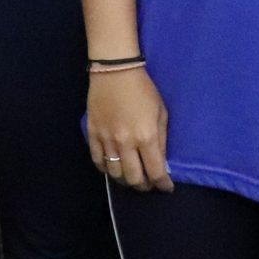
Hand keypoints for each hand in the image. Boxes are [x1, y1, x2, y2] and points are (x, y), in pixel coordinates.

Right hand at [86, 68, 171, 192]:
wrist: (115, 71)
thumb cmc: (143, 89)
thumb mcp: (161, 112)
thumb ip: (161, 139)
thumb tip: (162, 162)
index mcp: (146, 136)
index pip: (155, 171)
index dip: (163, 184)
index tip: (166, 187)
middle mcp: (126, 143)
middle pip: (134, 178)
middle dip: (145, 186)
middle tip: (149, 183)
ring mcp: (106, 140)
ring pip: (115, 174)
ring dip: (126, 180)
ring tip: (132, 176)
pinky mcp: (93, 135)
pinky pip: (98, 162)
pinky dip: (107, 169)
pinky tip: (114, 167)